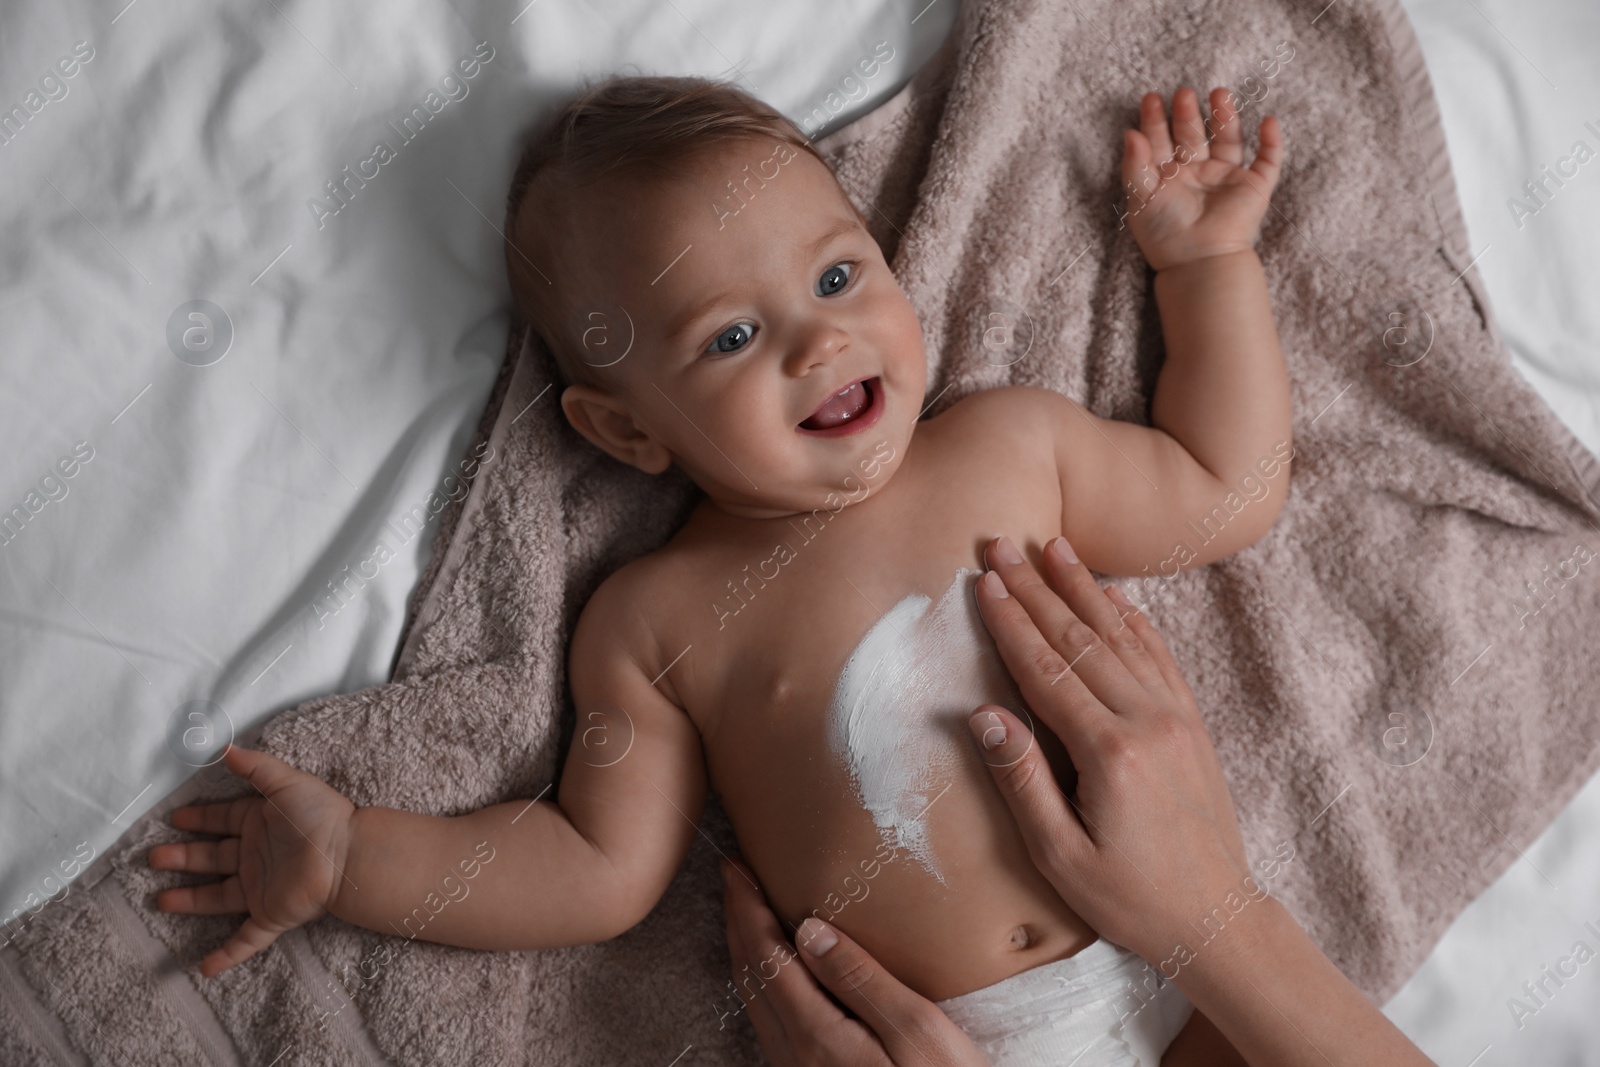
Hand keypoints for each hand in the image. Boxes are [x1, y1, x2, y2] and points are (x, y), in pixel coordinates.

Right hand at [148, 744, 355, 976]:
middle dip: (182, 858)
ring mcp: (262, 889)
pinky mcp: (271, 916)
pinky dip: (226, 955)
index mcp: (260, 824)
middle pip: (212, 858)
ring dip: (189, 900)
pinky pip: (245, 940)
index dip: (198, 819)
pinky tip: (203, 968)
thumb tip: (224, 748)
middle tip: (151, 858)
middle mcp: (257, 857)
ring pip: (217, 898)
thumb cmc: (320, 815)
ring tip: (160, 900)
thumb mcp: (286, 782)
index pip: (221, 821)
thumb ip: (256, 767)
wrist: (348, 855)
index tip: (171, 818)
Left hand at [720, 858, 986, 1065]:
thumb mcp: (917, 1030)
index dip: (747, 908)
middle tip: (733, 876)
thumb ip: (860, 979)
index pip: (766, 956)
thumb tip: (809, 930)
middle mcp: (795, 1056)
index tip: (734, 867)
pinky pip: (771, 1021)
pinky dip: (762, 981)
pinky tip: (776, 972)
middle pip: (750, 976)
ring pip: (755, 1002)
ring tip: (747, 912)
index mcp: (817, 1035)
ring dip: (746, 951)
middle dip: (738, 922)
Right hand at [969, 535, 1251, 963]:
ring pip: (1122, 636)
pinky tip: (1113, 595)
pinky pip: (1158, 656)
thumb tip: (982, 714)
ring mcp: (1175, 718)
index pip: (1046, 671)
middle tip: (1005, 545)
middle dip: (1038, 588)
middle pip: (1080, 639)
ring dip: (1083, 589)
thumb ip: (1022, 779)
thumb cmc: (1130, 898)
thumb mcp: (1059, 856)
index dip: (1012, 623)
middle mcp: (1147, 722)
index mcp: (1110, 753)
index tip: (984, 582)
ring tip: (1054, 547)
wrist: (1216, 918)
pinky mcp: (1191, 723)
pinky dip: (1132, 619)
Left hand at [1120, 87, 1283, 270]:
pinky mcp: (1254, 187)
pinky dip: (1272, 142)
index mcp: (1168, 177)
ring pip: (1229, 139)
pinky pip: (1268, 160)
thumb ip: (1134, 165)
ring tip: (1219, 93)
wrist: (1198, 261)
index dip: (1155, 120)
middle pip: (1193, 135)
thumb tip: (1129, 132)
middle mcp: (1197, 174)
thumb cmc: (1164, 235)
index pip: (1161, 141)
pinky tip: (1269, 121)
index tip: (1150, 98)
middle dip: (1187, 114)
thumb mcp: (1140, 198)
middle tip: (1182, 93)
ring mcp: (1226, 178)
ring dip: (1226, 116)